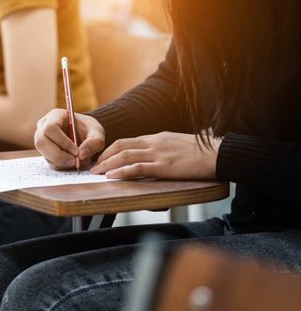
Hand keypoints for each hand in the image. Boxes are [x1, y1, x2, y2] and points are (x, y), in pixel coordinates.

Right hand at [34, 109, 104, 169]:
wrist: (86, 135)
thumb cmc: (89, 130)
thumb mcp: (97, 133)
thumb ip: (94, 142)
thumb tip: (81, 155)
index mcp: (55, 116)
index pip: (50, 128)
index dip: (62, 141)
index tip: (76, 151)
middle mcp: (43, 127)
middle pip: (41, 142)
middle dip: (58, 155)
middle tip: (74, 162)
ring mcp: (42, 140)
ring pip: (44, 154)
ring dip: (60, 162)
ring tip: (76, 162)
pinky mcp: (45, 152)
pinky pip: (49, 161)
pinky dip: (61, 165)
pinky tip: (72, 163)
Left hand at [91, 132, 221, 179]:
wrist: (219, 153)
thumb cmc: (202, 152)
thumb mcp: (178, 145)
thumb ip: (164, 149)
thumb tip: (155, 158)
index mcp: (157, 137)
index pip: (127, 141)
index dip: (111, 150)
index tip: (102, 158)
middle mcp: (154, 142)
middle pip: (121, 146)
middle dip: (104, 156)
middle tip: (93, 166)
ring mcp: (158, 153)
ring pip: (125, 156)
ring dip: (107, 164)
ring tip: (96, 173)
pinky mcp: (164, 166)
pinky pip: (138, 167)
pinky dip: (122, 171)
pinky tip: (112, 176)